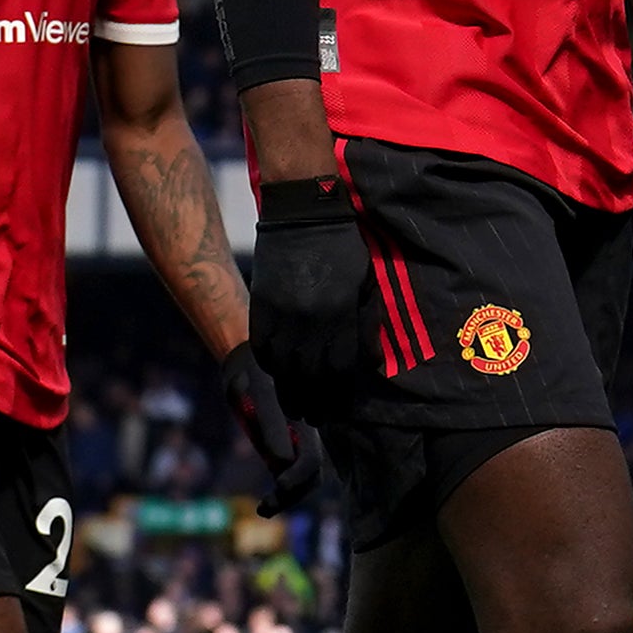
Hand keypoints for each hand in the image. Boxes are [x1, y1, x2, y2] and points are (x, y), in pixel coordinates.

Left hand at [219, 344, 327, 513]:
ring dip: (288, 496)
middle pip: (311, 473)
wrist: (246, 363)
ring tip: (264, 509)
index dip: (296, 476)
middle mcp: (305, 434)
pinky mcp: (283, 447)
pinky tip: (266, 505)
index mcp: (303, 422)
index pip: (309, 460)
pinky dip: (282, 492)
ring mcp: (296, 442)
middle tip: (267, 506)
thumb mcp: (257, 394)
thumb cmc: (250, 376)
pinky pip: (290, 475)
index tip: (279, 486)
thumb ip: (270, 426)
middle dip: (293, 492)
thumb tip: (281, 462)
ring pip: (304, 478)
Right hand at [247, 175, 374, 393]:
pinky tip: (277, 375)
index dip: (340, 396)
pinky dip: (270, 366)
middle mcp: (312, 320)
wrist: (303, 213)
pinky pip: (262, 348)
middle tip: (318, 420)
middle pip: (311, 377)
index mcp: (342, 315)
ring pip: (283, 369)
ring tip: (296, 407)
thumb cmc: (342, 247)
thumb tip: (371, 362)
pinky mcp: (262, 306)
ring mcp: (283, 314)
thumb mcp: (365, 284)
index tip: (339, 410)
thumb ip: (366, 323)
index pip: (341, 371)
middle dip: (316, 404)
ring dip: (290, 392)